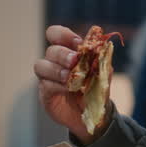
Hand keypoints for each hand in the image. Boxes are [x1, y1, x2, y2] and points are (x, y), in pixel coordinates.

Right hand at [34, 25, 110, 143]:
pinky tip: (68, 88)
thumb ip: (102, 62)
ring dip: (56, 69)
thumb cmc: (96, 88)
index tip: (78, 43)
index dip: (63, 35)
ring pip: (41, 65)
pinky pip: (45, 84)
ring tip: (69, 77)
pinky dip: (57, 85)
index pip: (56, 34)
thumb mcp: (102, 74)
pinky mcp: (45, 92)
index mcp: (68, 50)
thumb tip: (103, 47)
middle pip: (51, 50)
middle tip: (74, 60)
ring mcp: (48, 77)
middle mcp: (55, 61)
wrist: (93, 112)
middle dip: (62, 54)